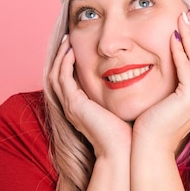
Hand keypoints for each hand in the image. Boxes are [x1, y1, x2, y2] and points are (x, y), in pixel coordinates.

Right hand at [49, 35, 131, 157]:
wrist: (122, 151)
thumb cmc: (127, 135)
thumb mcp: (121, 110)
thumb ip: (120, 98)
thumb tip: (133, 82)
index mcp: (81, 109)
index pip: (68, 82)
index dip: (69, 64)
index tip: (77, 47)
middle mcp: (72, 107)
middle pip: (56, 76)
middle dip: (60, 57)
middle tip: (67, 39)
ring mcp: (70, 107)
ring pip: (55, 75)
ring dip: (60, 56)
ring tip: (67, 40)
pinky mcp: (74, 105)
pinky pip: (62, 79)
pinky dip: (64, 63)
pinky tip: (71, 51)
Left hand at [133, 10, 189, 152]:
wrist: (150, 147)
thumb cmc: (154, 125)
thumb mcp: (169, 99)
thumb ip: (176, 82)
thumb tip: (173, 63)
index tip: (186, 23)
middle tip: (186, 13)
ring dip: (188, 36)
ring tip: (181, 18)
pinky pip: (186, 67)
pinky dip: (179, 51)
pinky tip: (172, 36)